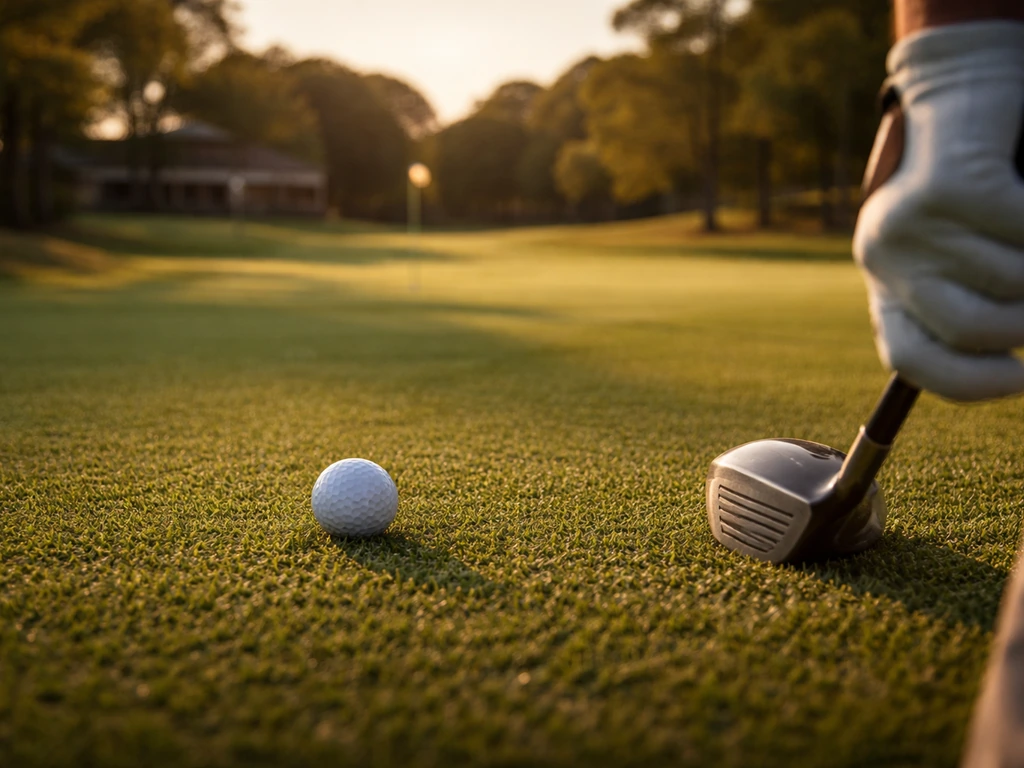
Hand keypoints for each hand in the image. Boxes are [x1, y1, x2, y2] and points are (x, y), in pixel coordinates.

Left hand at [853, 22, 1023, 400]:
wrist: (960, 101)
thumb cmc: (971, 194)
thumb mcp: (959, 256)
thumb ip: (969, 305)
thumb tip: (1012, 369)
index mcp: (885, 284)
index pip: (911, 361)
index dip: (971, 383)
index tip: (1021, 380)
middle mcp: (885, 257)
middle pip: (971, 327)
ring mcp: (913, 222)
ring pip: (1013, 278)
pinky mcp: (952, 186)